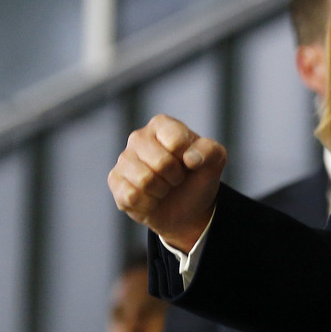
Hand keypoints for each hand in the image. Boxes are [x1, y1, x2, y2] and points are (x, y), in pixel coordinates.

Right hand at [108, 114, 226, 252]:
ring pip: (144, 181)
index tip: (189, 162)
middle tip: (177, 178)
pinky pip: (131, 196)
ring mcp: (124, 159)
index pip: (176, 141)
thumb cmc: (198, 175)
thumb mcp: (215, 160)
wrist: (187, 206)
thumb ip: (210, 151)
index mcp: (162, 125)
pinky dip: (148, 203)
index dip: (189, 158)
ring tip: (164, 187)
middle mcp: (139, 137)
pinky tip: (151, 198)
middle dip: (175, 177)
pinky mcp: (115, 181)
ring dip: (162, 191)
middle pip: (161, 162)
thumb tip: (189, 158)